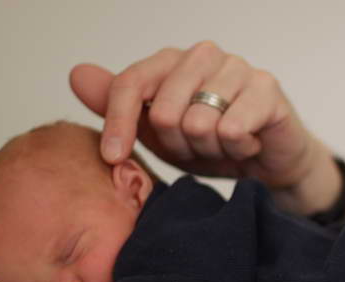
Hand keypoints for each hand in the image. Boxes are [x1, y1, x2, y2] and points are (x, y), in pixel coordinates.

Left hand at [69, 41, 340, 214]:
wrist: (268, 164)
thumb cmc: (214, 145)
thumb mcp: (158, 133)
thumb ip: (119, 105)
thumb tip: (76, 74)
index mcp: (173, 60)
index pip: (131, 83)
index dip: (119, 123)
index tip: (113, 158)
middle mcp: (203, 55)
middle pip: (164, 111)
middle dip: (178, 145)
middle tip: (199, 148)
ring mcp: (237, 67)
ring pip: (199, 123)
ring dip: (210, 149)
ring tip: (224, 145)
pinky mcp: (266, 88)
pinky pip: (232, 129)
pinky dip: (237, 149)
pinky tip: (248, 144)